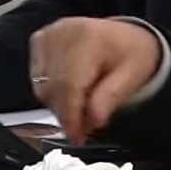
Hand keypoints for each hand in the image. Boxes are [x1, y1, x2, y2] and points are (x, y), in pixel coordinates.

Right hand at [28, 17, 161, 142]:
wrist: (127, 36)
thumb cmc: (132, 52)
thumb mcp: (133, 76)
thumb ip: (111, 97)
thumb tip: (94, 120)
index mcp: (89, 37)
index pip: (69, 84)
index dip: (71, 116)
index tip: (77, 137)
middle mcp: (63, 32)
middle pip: (53, 88)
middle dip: (68, 114)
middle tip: (85, 128)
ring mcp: (49, 35)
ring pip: (42, 87)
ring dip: (60, 105)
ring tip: (83, 107)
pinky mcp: (40, 41)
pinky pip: (37, 79)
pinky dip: (52, 92)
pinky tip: (72, 92)